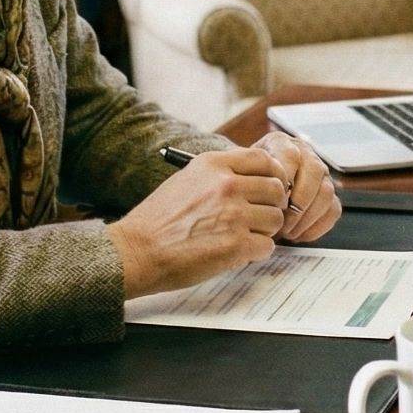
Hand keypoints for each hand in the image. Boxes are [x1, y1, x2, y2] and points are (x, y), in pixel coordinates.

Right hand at [109, 149, 288, 298]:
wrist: (136, 251)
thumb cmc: (157, 221)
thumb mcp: (186, 179)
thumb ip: (220, 175)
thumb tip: (252, 179)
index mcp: (213, 164)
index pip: (264, 159)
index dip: (272, 175)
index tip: (269, 187)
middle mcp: (226, 185)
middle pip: (276, 189)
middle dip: (271, 205)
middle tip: (258, 217)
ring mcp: (233, 214)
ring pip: (275, 219)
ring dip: (264, 231)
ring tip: (244, 237)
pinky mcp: (236, 245)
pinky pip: (267, 246)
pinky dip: (256, 252)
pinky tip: (238, 253)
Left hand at [254, 129, 340, 242]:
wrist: (251, 186)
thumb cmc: (245, 181)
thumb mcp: (240, 173)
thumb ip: (248, 179)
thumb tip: (260, 201)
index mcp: (282, 143)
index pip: (291, 157)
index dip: (282, 181)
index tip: (268, 202)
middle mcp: (305, 154)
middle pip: (315, 172)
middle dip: (297, 203)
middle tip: (280, 222)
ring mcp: (320, 175)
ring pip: (326, 193)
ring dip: (307, 217)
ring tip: (287, 232)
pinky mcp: (328, 195)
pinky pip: (333, 210)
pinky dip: (317, 226)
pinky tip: (298, 235)